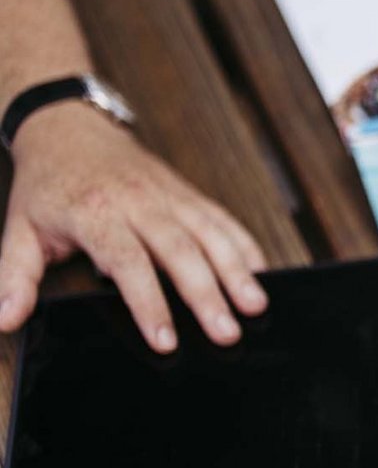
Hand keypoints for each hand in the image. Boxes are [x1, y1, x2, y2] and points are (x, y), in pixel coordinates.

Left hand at [0, 103, 268, 351]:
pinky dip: (246, 246)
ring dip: (236, 272)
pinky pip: (224, 220)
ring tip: (255, 306)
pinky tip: (262, 273)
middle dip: (207, 295)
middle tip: (227, 334)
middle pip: (180, 252)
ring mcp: (170, 197)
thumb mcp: (20, 229)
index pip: (128, 263)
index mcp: (96, 214)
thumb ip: (14, 276)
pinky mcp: (189, 195)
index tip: (166, 340)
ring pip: (211, 235)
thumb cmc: (50, 184)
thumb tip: (4, 317)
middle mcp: (139, 203)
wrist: (70, 128)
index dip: (149, 303)